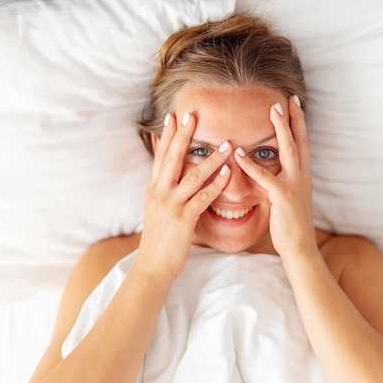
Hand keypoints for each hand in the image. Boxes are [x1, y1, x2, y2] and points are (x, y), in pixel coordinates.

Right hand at [135, 112, 232, 282]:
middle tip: (193, 115)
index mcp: (153, 189)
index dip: (167, 136)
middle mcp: (159, 193)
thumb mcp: (155, 210)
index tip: (174, 116)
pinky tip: (229, 173)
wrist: (153, 266)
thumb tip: (162, 174)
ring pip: (192, 176)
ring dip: (210, 159)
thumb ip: (161, 189)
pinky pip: (203, 197)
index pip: (160, 157)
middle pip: (172, 158)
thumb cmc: (159, 239)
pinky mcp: (183, 219)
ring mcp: (170, 206)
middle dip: (183, 136)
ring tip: (226, 144)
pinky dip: (216, 184)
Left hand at [235, 96, 316, 256]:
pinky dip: (251, 165)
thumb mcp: (287, 198)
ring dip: (281, 130)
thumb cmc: (289, 225)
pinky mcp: (283, 197)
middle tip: (287, 99)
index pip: (302, 144)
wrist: (299, 247)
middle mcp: (302, 176)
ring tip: (272, 112)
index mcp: (303, 176)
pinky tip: (239, 154)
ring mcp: (294, 185)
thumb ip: (280, 181)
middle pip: (299, 141)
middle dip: (293, 118)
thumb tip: (269, 170)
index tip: (293, 104)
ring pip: (289, 151)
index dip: (298, 123)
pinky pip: (266, 178)